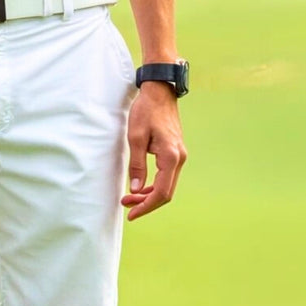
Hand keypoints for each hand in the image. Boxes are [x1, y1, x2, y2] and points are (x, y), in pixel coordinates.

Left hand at [121, 82, 186, 220]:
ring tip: (130, 198)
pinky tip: (141, 186)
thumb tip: (136, 189)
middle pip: (166, 192)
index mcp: (171, 157)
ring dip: (149, 194)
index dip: (146, 206)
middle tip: (126, 206)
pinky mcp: (175, 152)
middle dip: (146, 203)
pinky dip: (154, 184)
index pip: (161, 193)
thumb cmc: (146, 111)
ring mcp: (179, 155)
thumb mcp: (135, 137)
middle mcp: (179, 159)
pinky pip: (167, 175)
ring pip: (167, 185)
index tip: (131, 214)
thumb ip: (137, 164)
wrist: (159, 92)